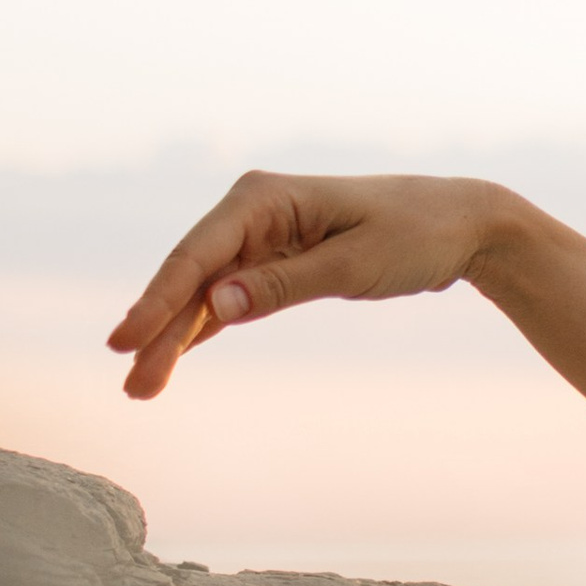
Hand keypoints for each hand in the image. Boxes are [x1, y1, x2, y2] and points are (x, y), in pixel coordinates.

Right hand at [108, 170, 526, 399]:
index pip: (197, 255)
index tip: (125, 340)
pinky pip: (231, 298)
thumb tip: (218, 304)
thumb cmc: (414, 235)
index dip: (158, 301)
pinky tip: (173, 357)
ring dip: (176, 338)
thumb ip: (284, 284)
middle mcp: (253, 211)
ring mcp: (262, 236)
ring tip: (142, 387)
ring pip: (207, 293)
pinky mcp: (278, 259)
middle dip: (160, 331)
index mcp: (264, 198)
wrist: (461, 225)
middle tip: (132, 387)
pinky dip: (205, 328)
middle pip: (193, 278)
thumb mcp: (354, 264)